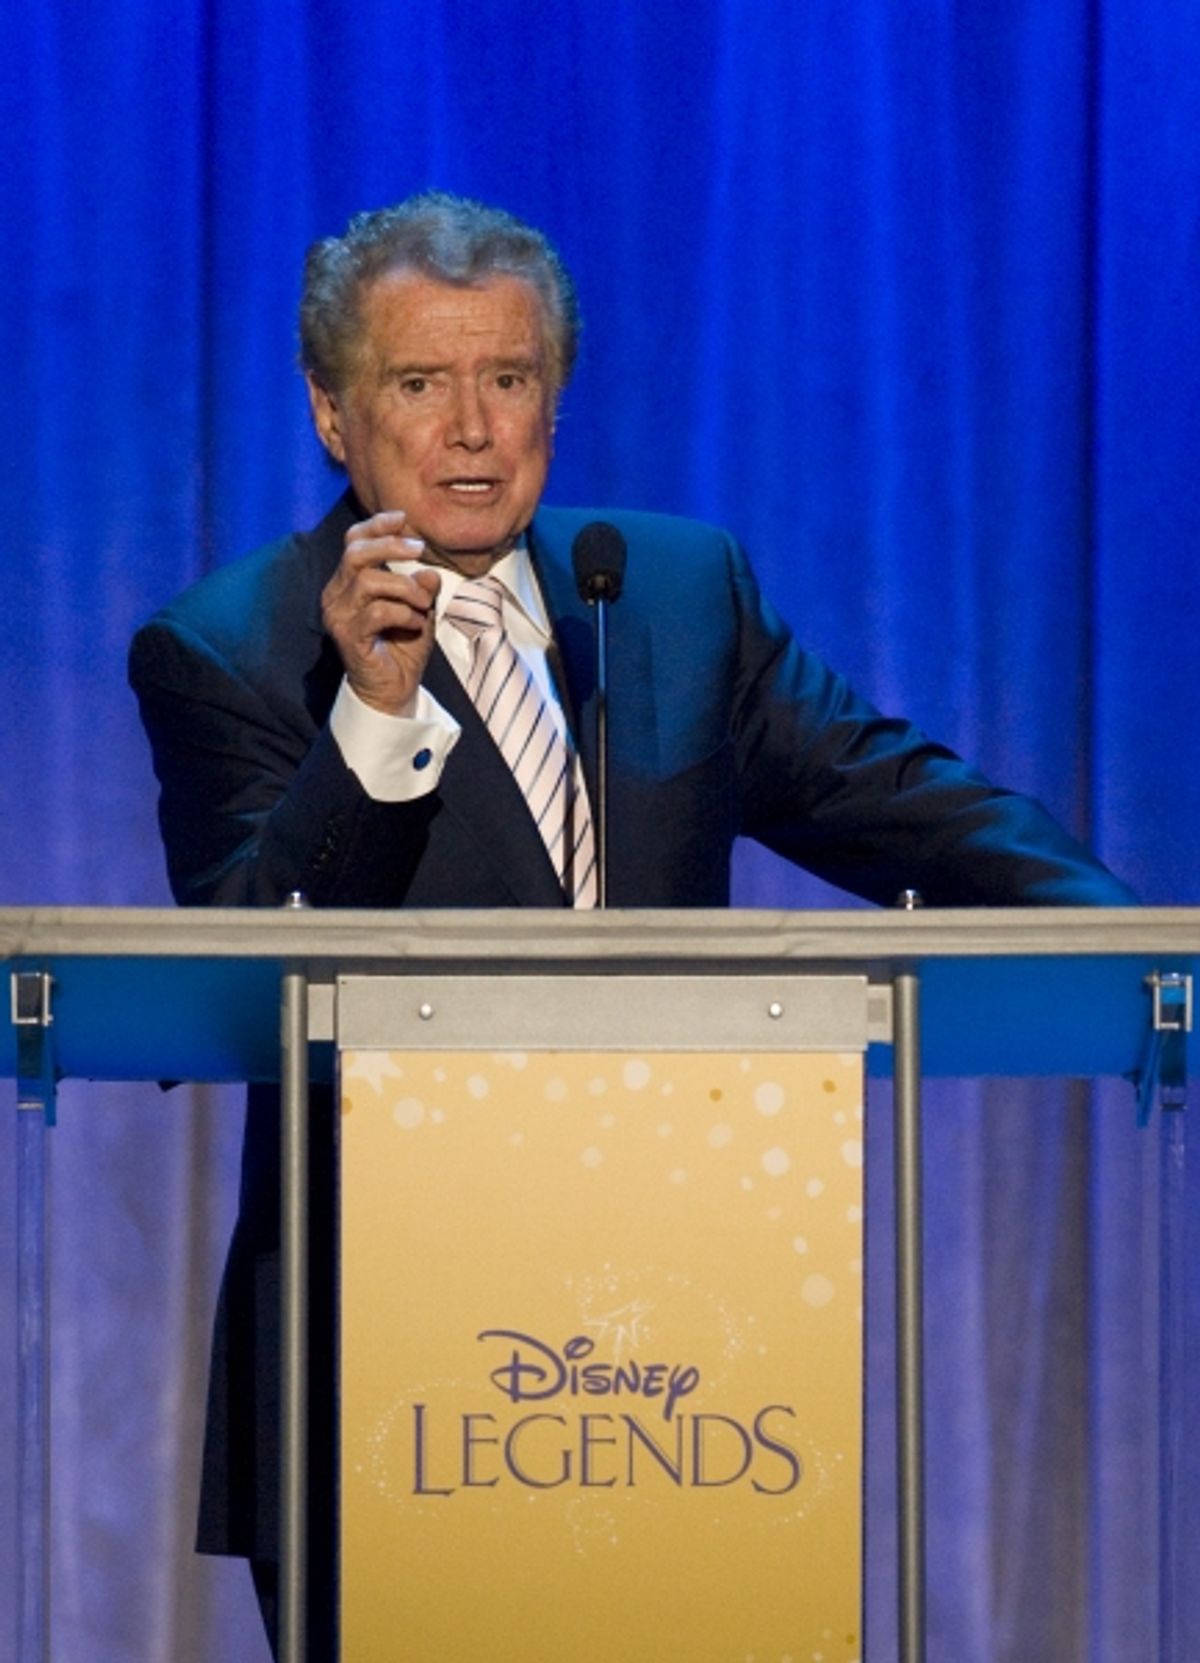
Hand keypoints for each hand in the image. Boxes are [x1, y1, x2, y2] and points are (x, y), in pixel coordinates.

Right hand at [321, 511, 441, 714]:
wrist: (394, 690)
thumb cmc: (402, 646)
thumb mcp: (419, 609)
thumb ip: (422, 587)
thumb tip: (429, 571)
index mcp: (348, 582)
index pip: (353, 542)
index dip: (376, 526)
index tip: (403, 519)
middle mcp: (337, 595)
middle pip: (356, 553)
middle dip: (391, 546)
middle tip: (420, 551)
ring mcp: (339, 616)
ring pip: (368, 581)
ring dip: (405, 587)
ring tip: (425, 603)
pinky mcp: (347, 637)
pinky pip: (377, 612)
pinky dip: (403, 613)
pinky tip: (415, 623)